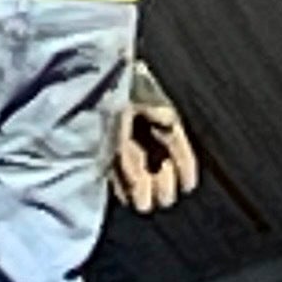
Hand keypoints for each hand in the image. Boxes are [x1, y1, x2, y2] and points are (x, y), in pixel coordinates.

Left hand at [112, 59, 199, 213]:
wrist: (92, 75)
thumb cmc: (120, 85)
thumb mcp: (145, 97)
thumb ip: (159, 116)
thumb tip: (170, 127)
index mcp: (156, 111)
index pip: (175, 142)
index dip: (184, 164)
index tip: (189, 185)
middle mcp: (140, 125)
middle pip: (156, 158)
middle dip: (162, 180)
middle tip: (165, 200)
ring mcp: (121, 135)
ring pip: (137, 165)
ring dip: (142, 186)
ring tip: (145, 206)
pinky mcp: (103, 144)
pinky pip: (116, 166)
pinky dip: (123, 182)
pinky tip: (126, 197)